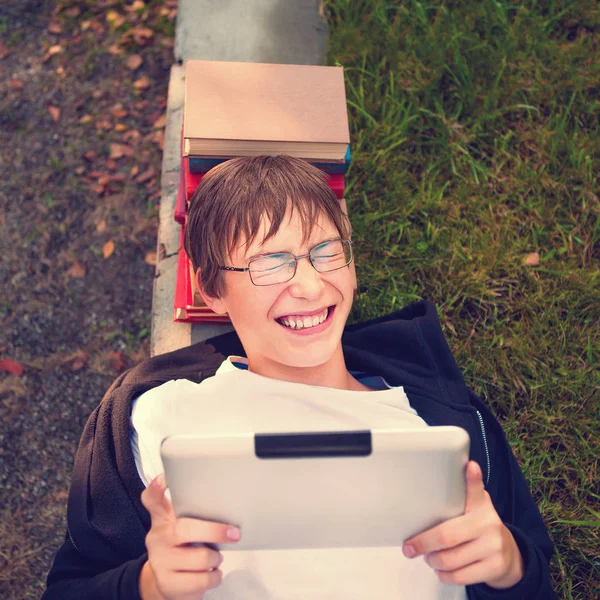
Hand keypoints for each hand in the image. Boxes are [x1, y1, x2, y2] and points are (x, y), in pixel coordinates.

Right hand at [139, 473, 241, 599]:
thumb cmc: (183, 547)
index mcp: (162, 518)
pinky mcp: (167, 584)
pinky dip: (214, 577)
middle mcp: (158, 538)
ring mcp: (160, 561)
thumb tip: (228, 502)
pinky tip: (212, 573)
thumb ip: (195, 512)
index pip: (152, 499)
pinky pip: (201, 581)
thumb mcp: (183, 526)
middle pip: (185, 529)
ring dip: (215, 559)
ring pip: (199, 558)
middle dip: (214, 531)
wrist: (168, 582)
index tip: (163, 479)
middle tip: (234, 534)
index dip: (155, 488)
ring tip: (216, 558)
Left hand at [402, 461, 523, 588]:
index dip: (473, 478)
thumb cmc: (481, 528)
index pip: (476, 490)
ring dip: (432, 561)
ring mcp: (493, 548)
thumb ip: (462, 497)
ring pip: (450, 560)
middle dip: (423, 544)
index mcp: (481, 506)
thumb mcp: (476, 508)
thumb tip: (445, 479)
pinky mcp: (494, 568)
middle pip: (446, 536)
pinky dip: (443, 575)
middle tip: (411, 547)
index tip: (470, 466)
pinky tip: (440, 569)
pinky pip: (459, 576)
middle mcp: (489, 524)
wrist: (510, 556)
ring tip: (428, 557)